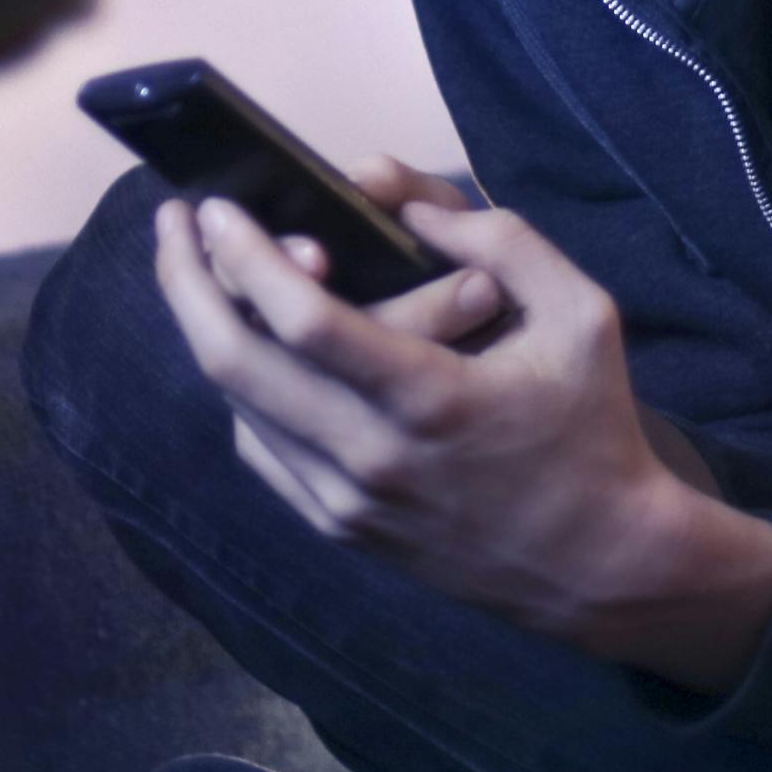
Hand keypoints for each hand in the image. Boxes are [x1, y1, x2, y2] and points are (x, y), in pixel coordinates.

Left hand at [150, 164, 771, 690]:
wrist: (599, 565)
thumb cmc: (594, 430)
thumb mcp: (580, 315)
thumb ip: (502, 242)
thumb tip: (411, 206)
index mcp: (430, 400)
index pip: (304, 323)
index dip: (245, 258)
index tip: (216, 209)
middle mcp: (372, 459)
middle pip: (236, 366)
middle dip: (187, 284)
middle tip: (172, 225)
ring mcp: (347, 504)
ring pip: (238, 408)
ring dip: (207, 333)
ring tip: (201, 273)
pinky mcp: (340, 530)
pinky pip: (263, 449)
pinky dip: (243, 390)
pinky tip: (250, 346)